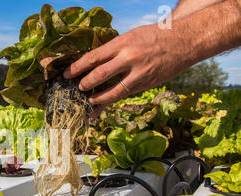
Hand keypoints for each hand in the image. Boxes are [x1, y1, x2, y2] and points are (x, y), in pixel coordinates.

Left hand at [63, 23, 193, 104]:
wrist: (185, 41)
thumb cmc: (155, 36)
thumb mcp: (132, 36)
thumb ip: (115, 49)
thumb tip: (95, 63)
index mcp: (123, 42)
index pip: (94, 56)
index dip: (78, 67)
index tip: (66, 74)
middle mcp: (129, 57)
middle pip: (99, 74)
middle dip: (84, 83)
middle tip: (76, 87)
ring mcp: (139, 72)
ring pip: (112, 90)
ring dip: (98, 97)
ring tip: (88, 99)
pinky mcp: (146, 84)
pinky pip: (125, 94)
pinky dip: (112, 100)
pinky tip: (103, 104)